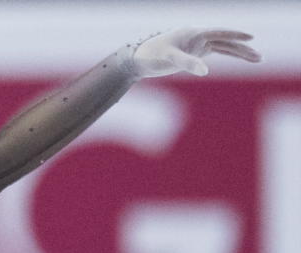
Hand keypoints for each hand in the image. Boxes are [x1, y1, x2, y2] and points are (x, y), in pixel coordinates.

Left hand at [131, 27, 261, 78]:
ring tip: (257, 59)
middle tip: (259, 57)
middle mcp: (199, 36)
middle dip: (243, 49)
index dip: (235, 35)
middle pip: (226, 41)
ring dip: (240, 53)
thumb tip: (206, 71)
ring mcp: (199, 44)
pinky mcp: (197, 52)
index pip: (219, 33)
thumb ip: (187, 63)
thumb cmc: (152, 55)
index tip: (251, 37)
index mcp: (194, 33)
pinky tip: (242, 58)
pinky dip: (229, 55)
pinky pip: (217, 52)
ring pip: (225, 47)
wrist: (140, 59)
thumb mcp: (169, 59)